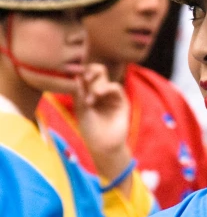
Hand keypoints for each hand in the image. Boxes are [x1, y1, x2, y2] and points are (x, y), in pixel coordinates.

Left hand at [73, 64, 131, 182]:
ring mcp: (110, 95)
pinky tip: (98, 94)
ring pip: (106, 78)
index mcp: (87, 93)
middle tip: (85, 76)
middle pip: (97, 72)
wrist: (103, 145)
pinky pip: (116, 88)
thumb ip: (80, 93)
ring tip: (92, 95)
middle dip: (91, 70)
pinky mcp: (121, 100)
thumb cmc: (90, 130)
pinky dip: (107, 88)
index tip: (75, 72)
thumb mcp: (81, 110)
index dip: (82, 71)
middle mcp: (99, 92)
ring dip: (97, 83)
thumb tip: (76, 75)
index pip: (85, 76)